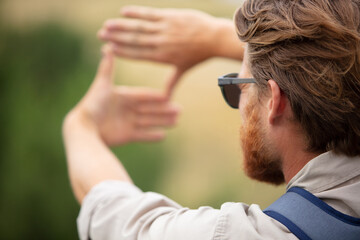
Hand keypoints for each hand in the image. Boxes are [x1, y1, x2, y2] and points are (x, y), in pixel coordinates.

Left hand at [69, 45, 179, 145]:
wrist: (82, 128)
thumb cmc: (91, 105)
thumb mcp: (102, 85)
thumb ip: (108, 68)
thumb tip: (108, 46)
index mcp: (123, 96)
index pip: (144, 96)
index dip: (157, 97)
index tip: (169, 96)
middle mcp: (127, 109)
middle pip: (150, 109)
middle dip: (165, 110)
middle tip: (180, 110)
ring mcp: (127, 123)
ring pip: (149, 122)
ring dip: (163, 121)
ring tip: (177, 121)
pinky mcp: (125, 136)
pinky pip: (142, 135)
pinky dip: (152, 136)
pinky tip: (164, 135)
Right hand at [98, 6, 229, 96]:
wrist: (213, 38)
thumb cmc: (197, 55)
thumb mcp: (183, 69)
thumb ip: (171, 82)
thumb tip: (166, 100)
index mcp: (162, 57)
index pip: (138, 54)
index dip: (122, 51)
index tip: (108, 49)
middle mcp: (161, 43)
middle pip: (134, 41)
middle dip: (116, 38)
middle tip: (100, 35)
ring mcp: (165, 29)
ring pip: (139, 28)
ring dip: (121, 26)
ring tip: (107, 24)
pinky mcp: (170, 16)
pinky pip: (150, 14)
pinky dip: (136, 13)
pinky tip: (124, 11)